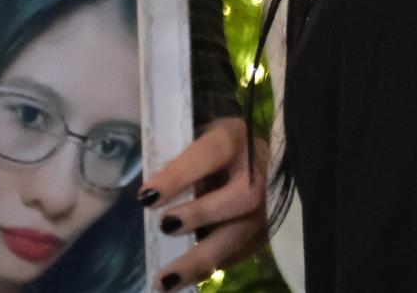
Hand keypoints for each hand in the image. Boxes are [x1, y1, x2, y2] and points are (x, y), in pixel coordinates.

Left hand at [140, 116, 269, 290]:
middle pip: (243, 195)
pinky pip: (241, 252)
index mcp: (235, 138)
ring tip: (165, 281)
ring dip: (202, 258)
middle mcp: (259, 169)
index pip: (211, 152)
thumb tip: (148, 197)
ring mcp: (269, 201)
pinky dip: (210, 266)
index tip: (146, 197)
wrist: (246, 159)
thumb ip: (176, 165)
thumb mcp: (194, 142)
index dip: (180, 175)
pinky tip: (183, 278)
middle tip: (165, 226)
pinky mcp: (267, 229)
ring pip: (245, 232)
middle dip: (202, 214)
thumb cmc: (211, 151)